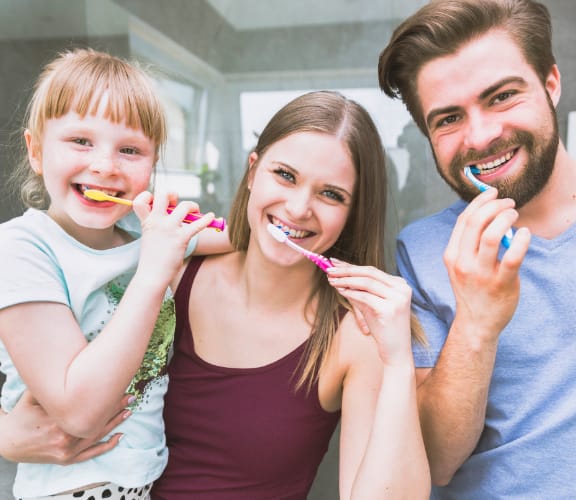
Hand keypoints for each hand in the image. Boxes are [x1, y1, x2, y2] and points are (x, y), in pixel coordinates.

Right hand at [0, 391, 130, 464]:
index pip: (88, 407)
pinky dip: (106, 447)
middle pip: (96, 421)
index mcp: (58, 421)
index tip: (118, 387)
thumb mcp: (34, 396)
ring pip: (96, 436)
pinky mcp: (66, 460)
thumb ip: (50, 384)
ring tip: (129, 411)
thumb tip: (66, 363)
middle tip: (130, 396)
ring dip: (115, 424)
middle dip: (114, 408)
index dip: (105, 397)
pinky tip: (120, 437)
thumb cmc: (22, 414)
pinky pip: (90, 455)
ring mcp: (66, 451)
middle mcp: (64, 438)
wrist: (7, 441)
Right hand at [132, 191, 215, 286]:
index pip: (141, 200)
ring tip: (196, 212)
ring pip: (184, 206)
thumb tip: (175, 218)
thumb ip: (158, 227)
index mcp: (147, 222)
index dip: (148, 196)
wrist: (152, 276)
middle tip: (178, 203)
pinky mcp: (181, 238)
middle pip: (163, 194)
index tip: (156, 202)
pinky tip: (211, 217)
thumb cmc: (152, 260)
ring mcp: (169, 229)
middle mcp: (157, 221)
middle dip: (172, 194)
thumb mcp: (149, 238)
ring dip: (193, 206)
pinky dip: (206, 219)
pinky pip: (197, 224)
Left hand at [327, 259, 412, 364]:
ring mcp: (397, 298)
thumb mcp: (371, 305)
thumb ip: (359, 290)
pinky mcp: (389, 309)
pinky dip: (350, 293)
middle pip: (369, 273)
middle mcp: (402, 289)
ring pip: (366, 282)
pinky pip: (365, 297)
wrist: (397, 352)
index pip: (372, 270)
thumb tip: (338, 275)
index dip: (351, 266)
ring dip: (345, 280)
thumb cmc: (383, 328)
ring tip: (331, 280)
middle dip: (346, 270)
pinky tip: (340, 291)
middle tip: (328, 269)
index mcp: (400, 285)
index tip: (334, 263)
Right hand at [444, 189, 530, 341]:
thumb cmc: (472, 290)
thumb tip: (489, 216)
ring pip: (491, 236)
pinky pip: (512, 257)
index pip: (463, 221)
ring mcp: (481, 274)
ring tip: (515, 216)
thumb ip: (469, 244)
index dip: (479, 202)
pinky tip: (525, 234)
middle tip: (509, 203)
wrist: (476, 322)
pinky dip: (521, 241)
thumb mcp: (460, 266)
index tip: (492, 193)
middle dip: (494, 206)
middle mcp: (463, 263)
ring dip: (506, 219)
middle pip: (475, 223)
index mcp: (452, 255)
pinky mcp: (500, 284)